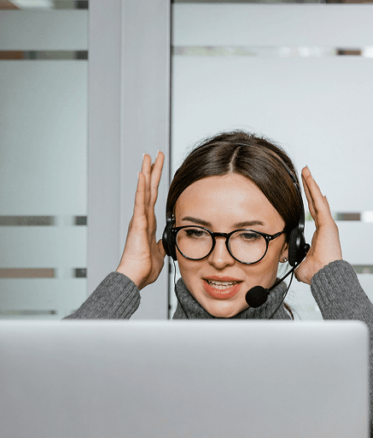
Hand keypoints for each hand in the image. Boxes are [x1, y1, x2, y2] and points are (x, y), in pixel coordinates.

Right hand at [116, 152, 165, 288]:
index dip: (156, 182)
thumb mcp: (159, 251)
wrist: (135, 277)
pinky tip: (142, 175)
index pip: (154, 197)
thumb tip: (166, 241)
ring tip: (147, 157)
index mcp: (148, 222)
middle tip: (155, 154)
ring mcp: (139, 219)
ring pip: (143, 191)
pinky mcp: (137, 224)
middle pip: (149, 188)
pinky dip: (141, 188)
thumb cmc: (143, 268)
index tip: (159, 168)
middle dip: (152, 171)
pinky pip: (140, 202)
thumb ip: (162, 243)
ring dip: (146, 173)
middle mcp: (142, 217)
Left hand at [295, 167, 343, 283]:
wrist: (325, 275)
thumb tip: (293, 266)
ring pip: (318, 199)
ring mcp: (327, 224)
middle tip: (305, 175)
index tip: (308, 193)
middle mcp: (325, 227)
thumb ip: (298, 262)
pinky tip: (309, 179)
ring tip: (306, 171)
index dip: (311, 202)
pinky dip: (314, 190)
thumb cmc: (318, 273)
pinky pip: (319, 202)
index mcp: (320, 236)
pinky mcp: (327, 222)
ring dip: (311, 185)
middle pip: (316, 203)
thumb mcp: (302, 266)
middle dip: (310, 188)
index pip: (315, 214)